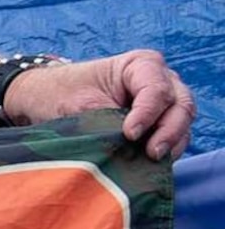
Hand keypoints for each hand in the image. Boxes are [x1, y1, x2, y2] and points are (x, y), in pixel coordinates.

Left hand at [5, 52, 196, 159]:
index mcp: (140, 65)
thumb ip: (107, 121)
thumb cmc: (61, 93)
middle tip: (151, 153)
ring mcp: (164, 101)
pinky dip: (168, 149)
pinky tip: (151, 164)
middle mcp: (160, 79)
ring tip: (152, 160)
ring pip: (182, 122)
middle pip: (180, 105)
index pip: (157, 89)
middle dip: (169, 130)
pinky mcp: (160, 122)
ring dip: (172, 142)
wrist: (47, 99)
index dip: (147, 113)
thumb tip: (128, 147)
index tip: (130, 134)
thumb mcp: (79, 106)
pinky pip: (175, 136)